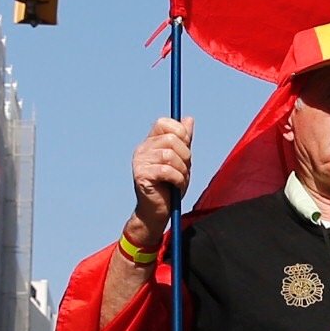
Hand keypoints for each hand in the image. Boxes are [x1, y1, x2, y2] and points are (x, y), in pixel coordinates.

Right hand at [128, 117, 193, 241]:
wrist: (158, 212)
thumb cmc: (170, 186)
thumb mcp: (182, 160)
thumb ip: (184, 141)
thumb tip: (189, 119)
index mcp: (151, 143)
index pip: (163, 122)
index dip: (179, 132)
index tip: (185, 147)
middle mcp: (142, 149)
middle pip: (171, 138)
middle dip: (185, 155)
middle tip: (184, 169)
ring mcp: (140, 162)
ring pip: (170, 155)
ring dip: (182, 169)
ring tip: (180, 179)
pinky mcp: (142, 175)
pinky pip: (167, 170)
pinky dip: (178, 179)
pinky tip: (176, 186)